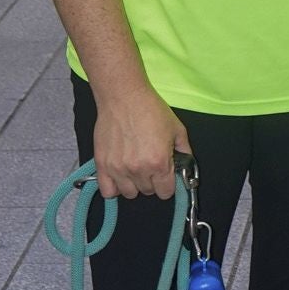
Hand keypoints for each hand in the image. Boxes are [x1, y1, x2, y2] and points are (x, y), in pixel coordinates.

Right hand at [93, 85, 191, 199]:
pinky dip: (114, 187)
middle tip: (149, 164)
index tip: (165, 176)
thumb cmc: (151, 109)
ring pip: (129, 193)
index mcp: (159, 163)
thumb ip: (185, 152)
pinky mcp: (102, 164)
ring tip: (134, 168)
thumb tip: (186, 166)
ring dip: (134, 184)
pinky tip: (119, 176)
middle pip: (148, 192)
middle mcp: (139, 170)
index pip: (165, 192)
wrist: (124, 96)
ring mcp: (118, 169)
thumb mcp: (177, 129)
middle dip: (152, 181)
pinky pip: (108, 191)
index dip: (168, 185)